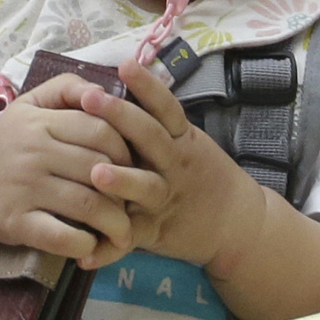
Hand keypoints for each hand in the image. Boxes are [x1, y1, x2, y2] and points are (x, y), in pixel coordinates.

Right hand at [0, 82, 159, 263]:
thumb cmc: (7, 139)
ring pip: (88, 206)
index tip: (133, 167)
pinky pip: (61, 236)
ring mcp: (23, 187)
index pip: (101, 131)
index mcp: (42, 121)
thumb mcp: (31, 103)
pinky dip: (84, 245)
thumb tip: (104, 88)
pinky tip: (91, 248)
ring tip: (123, 233)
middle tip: (134, 204)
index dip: (127, 151)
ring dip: (115, 224)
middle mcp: (33, 151)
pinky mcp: (14, 221)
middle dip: (127, 190)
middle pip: (100, 170)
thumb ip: (67, 88)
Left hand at [96, 63, 282, 275]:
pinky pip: (129, 240)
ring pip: (144, 188)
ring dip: (121, 181)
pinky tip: (84, 255)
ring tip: (96, 174)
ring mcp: (165, 199)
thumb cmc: (200, 174)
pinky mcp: (154, 232)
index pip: (166, 108)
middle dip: (121, 118)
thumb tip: (121, 79)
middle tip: (91, 99)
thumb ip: (158, 121)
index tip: (125, 64)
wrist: (235, 223)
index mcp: (181, 140)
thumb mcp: (187, 141)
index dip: (147, 86)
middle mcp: (175, 166)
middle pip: (150, 138)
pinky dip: (108, 249)